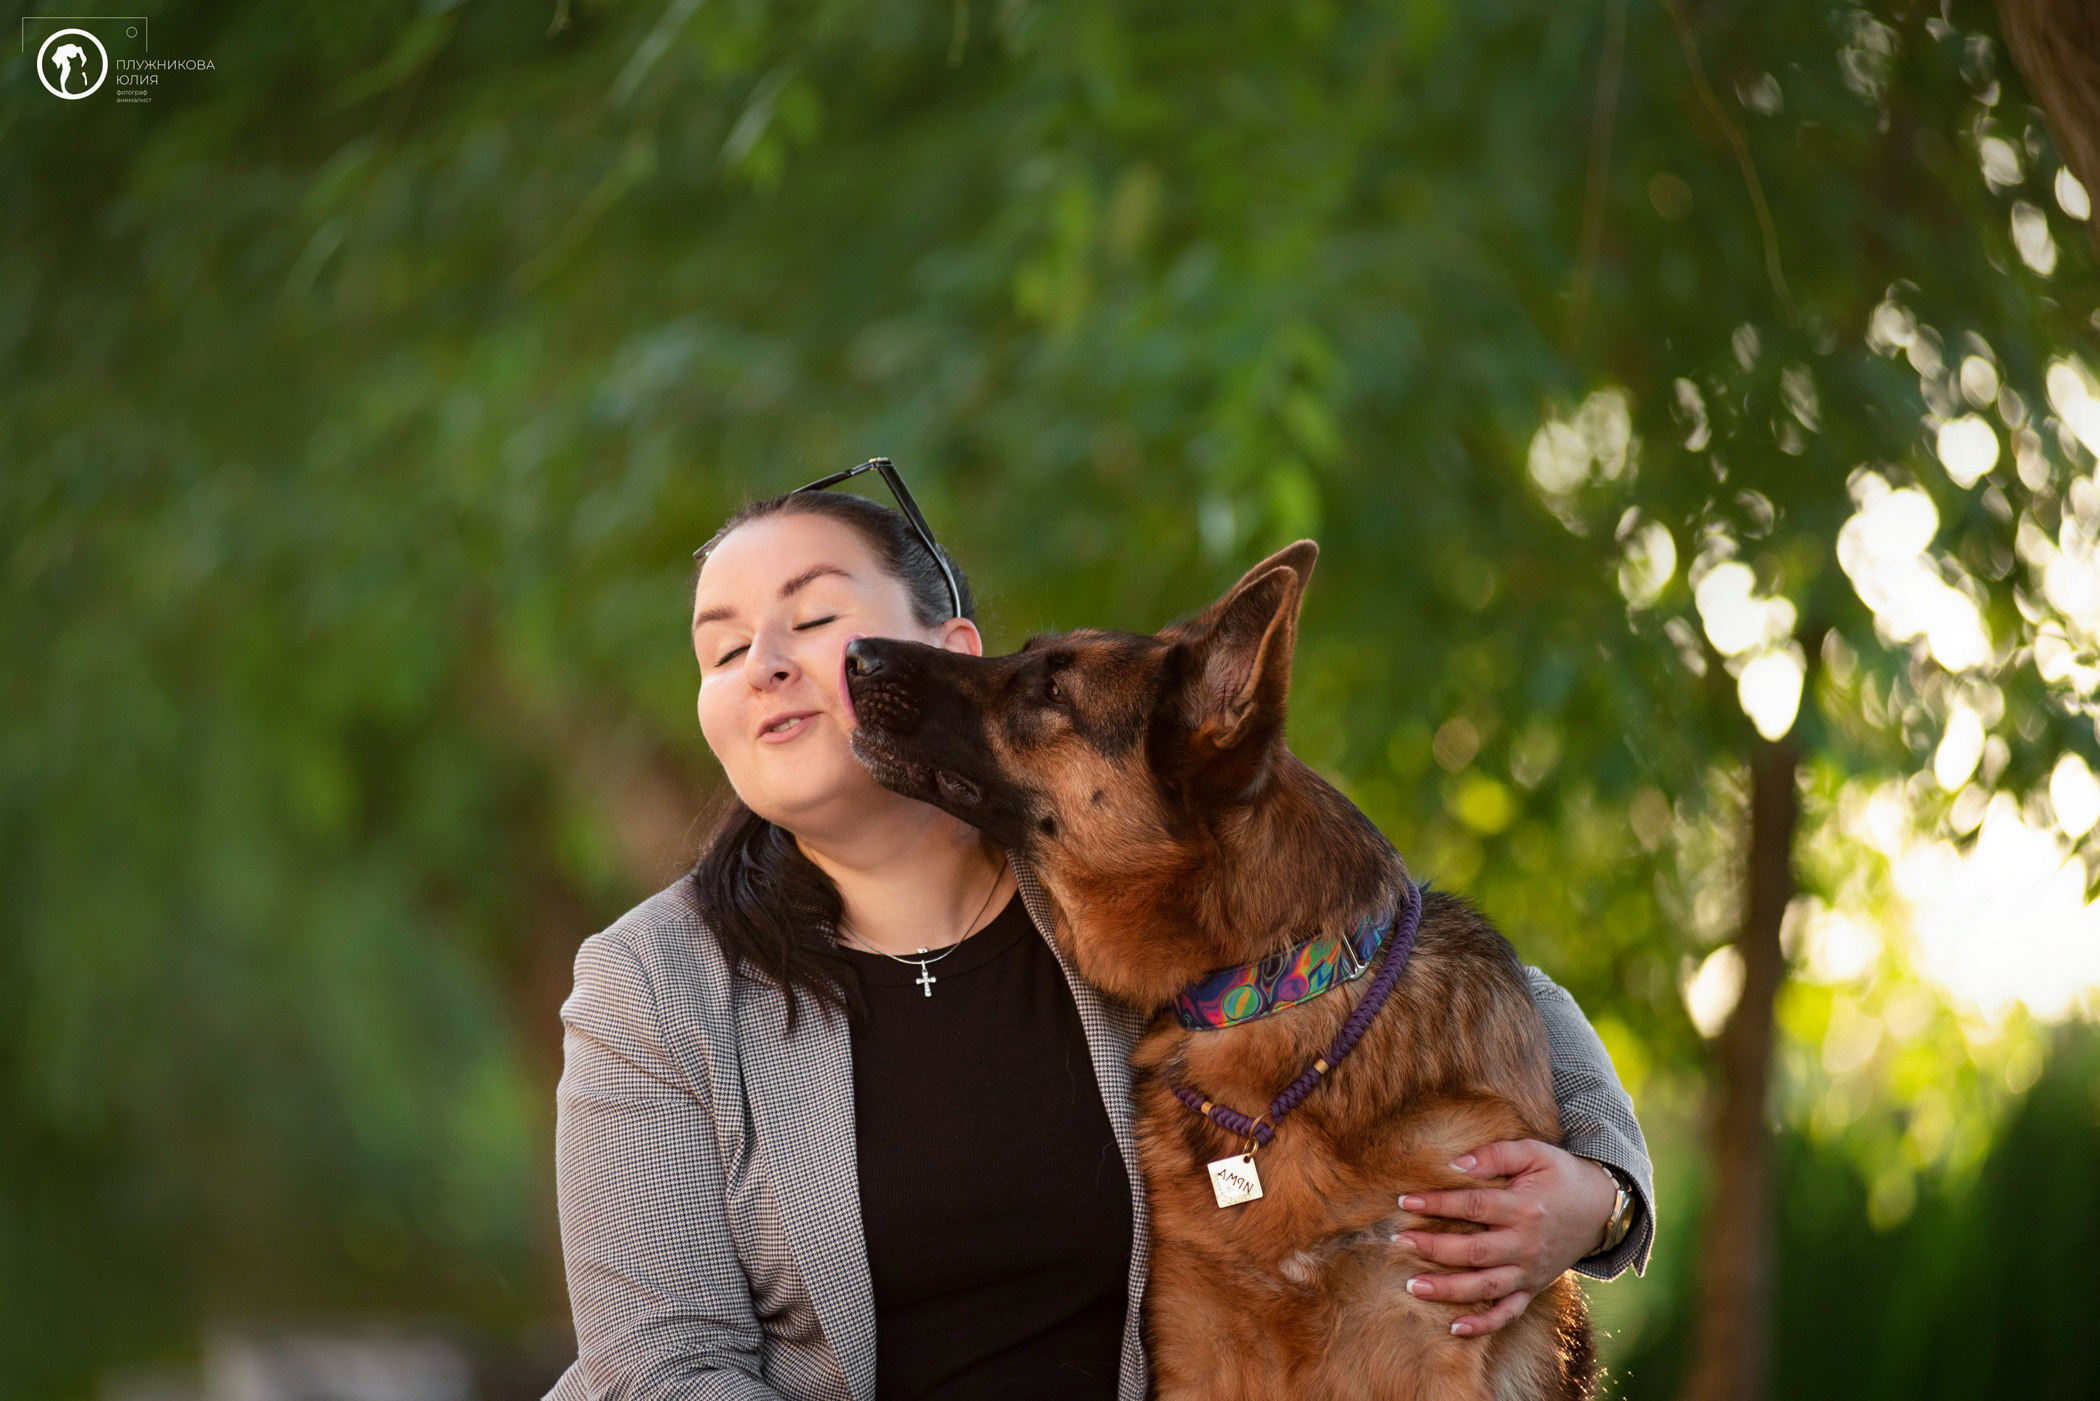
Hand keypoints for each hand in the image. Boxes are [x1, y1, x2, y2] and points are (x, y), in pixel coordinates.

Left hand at [1392, 1138, 1617, 1337]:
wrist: (1601, 1209)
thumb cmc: (1560, 1175)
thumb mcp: (1534, 1152)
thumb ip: (1496, 1155)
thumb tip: (1456, 1163)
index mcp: (1525, 1208)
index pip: (1473, 1206)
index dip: (1437, 1204)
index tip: (1405, 1201)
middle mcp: (1526, 1244)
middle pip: (1474, 1251)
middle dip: (1433, 1248)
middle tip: (1399, 1242)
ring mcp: (1530, 1271)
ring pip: (1485, 1287)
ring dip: (1448, 1290)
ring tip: (1412, 1286)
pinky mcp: (1533, 1288)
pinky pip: (1509, 1313)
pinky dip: (1484, 1325)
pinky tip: (1454, 1328)